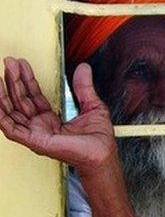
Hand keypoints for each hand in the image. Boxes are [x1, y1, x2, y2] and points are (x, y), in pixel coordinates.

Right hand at [0, 58, 115, 169]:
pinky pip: (11, 128)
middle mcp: (39, 126)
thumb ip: (84, 87)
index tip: (21, 65)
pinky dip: (1, 115)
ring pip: (12, 112)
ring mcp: (35, 134)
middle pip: (21, 101)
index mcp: (50, 119)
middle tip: (10, 62)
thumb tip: (84, 68)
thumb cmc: (98, 139)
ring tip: (0, 77)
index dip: (26, 80)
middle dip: (14, 81)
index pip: (33, 97)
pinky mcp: (34, 141)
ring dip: (4, 94)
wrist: (102, 154)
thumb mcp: (92, 105)